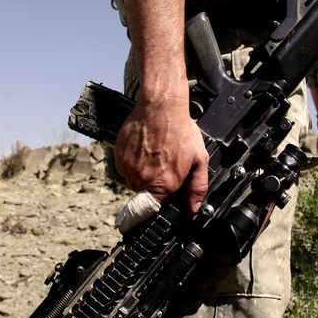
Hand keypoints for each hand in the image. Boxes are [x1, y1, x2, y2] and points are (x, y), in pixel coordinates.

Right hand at [114, 94, 208, 214]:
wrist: (160, 106)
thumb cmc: (180, 130)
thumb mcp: (199, 159)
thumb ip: (197, 187)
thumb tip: (193, 208)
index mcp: (164, 184)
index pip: (152, 210)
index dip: (156, 208)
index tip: (157, 206)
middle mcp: (143, 179)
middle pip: (145, 193)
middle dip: (154, 184)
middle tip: (164, 165)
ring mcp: (129, 168)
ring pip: (134, 181)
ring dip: (143, 173)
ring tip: (155, 154)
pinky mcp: (119, 157)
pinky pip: (125, 168)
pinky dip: (132, 162)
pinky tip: (144, 149)